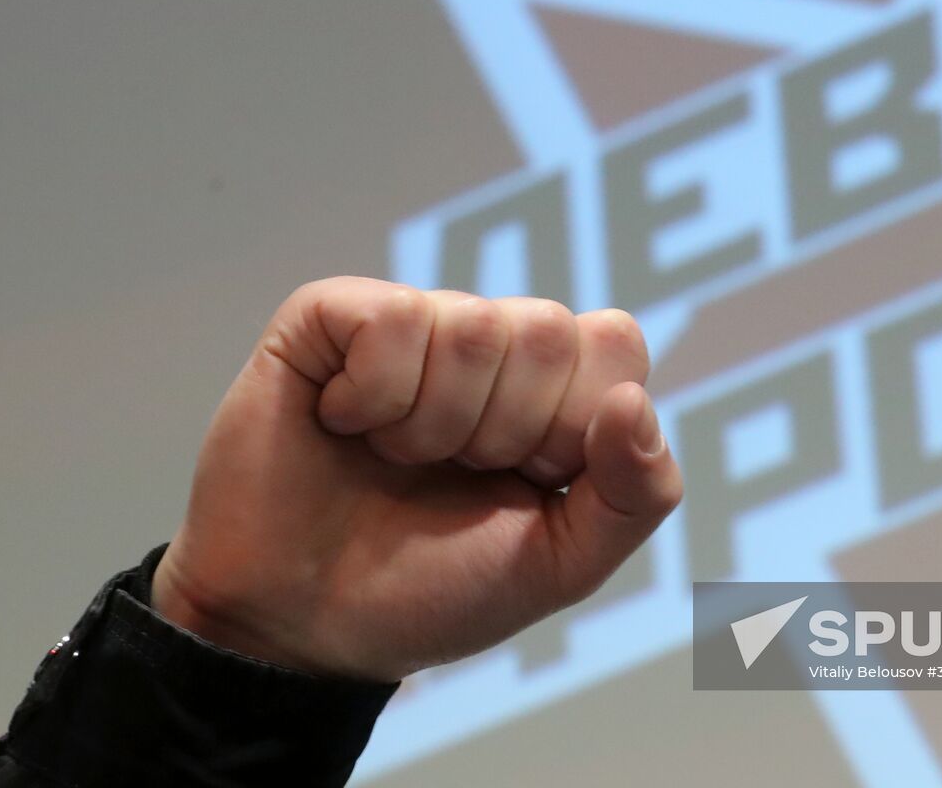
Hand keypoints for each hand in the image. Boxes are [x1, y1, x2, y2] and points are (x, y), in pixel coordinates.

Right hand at [151, 277, 681, 681]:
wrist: (305, 626)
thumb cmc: (433, 589)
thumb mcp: (560, 563)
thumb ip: (636, 495)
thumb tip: (634, 402)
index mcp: (553, 386)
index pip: (614, 341)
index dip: (572, 425)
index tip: (526, 480)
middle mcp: (488, 341)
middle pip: (546, 329)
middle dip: (503, 431)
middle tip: (451, 472)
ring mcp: (411, 322)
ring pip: (472, 326)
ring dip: (433, 424)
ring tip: (394, 456)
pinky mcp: (330, 316)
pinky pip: (392, 318)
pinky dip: (372, 395)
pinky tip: (343, 423)